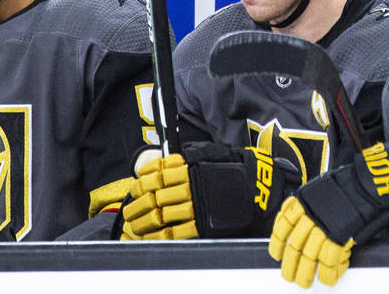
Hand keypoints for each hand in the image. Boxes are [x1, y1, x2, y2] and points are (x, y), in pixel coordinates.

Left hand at [121, 130, 298, 239]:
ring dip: (144, 223)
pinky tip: (152, 237)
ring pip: (161, 216)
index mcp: (190, 167)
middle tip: (129, 211)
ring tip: (136, 226)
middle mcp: (191, 186)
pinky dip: (160, 237)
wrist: (258, 186)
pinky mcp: (204, 224)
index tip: (135, 188)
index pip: (157, 175)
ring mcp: (197, 206)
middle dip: (138, 205)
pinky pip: (177, 232)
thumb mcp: (209, 152)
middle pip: (155, 196)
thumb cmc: (233, 167)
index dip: (142, 183)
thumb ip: (186, 155)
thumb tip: (163, 160)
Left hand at [268, 142, 388, 286]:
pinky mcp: (340, 236)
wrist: (368, 183)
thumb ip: (310, 206)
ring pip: (309, 256)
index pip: (283, 226)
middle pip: (294, 245)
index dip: (277, 242)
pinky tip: (329, 277)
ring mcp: (325, 226)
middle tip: (289, 276)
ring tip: (305, 282)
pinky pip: (329, 260)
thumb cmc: (349, 183)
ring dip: (305, 272)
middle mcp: (311, 215)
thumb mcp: (321, 188)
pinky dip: (329, 272)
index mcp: (304, 202)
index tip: (276, 254)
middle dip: (290, 264)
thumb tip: (299, 226)